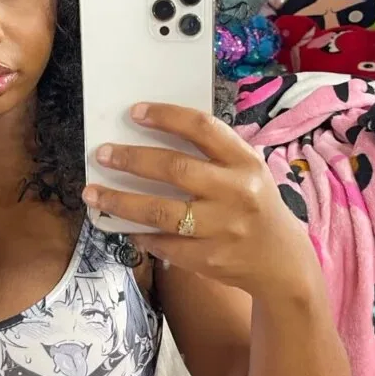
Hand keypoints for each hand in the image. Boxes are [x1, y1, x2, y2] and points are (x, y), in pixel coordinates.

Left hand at [82, 103, 317, 297]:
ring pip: (160, 212)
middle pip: (174, 169)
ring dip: (120, 201)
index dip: (166, 117)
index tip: (134, 113)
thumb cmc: (254, 206)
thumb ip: (211, 155)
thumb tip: (150, 137)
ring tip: (92, 193)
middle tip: (102, 154)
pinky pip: (162, 243)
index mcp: (245, 162)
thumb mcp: (247, 172)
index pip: (202, 128)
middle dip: (132, 159)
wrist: (281, 262)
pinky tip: (124, 226)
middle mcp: (236, 192)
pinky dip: (139, 234)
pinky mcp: (208, 259)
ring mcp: (221, 228)